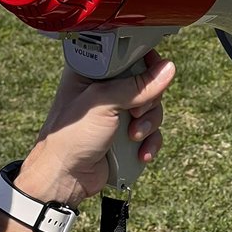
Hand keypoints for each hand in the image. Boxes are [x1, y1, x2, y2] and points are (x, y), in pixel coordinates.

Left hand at [15, 49, 175, 207]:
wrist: (64, 178)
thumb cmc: (71, 135)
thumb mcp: (102, 103)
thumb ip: (135, 86)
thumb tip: (167, 69)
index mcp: (92, 71)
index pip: (127, 53)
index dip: (143, 62)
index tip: (151, 73)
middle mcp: (106, 88)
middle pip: (146, 81)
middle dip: (148, 100)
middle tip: (135, 112)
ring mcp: (116, 112)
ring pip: (152, 108)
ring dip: (148, 124)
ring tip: (133, 136)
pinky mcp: (126, 134)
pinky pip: (151, 131)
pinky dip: (150, 141)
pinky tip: (140, 153)